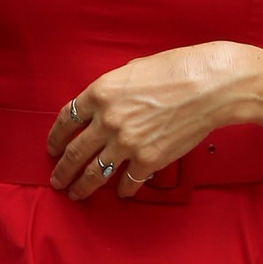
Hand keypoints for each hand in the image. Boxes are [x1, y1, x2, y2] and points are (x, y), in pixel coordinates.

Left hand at [46, 41, 262, 200]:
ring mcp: (127, 143)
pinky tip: (120, 193)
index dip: (55, 138)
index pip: (66, 120)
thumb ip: (112, 92)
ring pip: (95, 173)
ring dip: (83, 186)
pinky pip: (128, 181)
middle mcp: (108, 121)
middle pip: (75, 153)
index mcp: (100, 93)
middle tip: (57, 180)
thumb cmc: (176, 70)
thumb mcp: (132, 71)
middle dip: (62, 170)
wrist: (210, 86)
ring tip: (76, 193)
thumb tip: (102, 108)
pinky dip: (123, 190)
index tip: (52, 148)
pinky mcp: (148, 160)